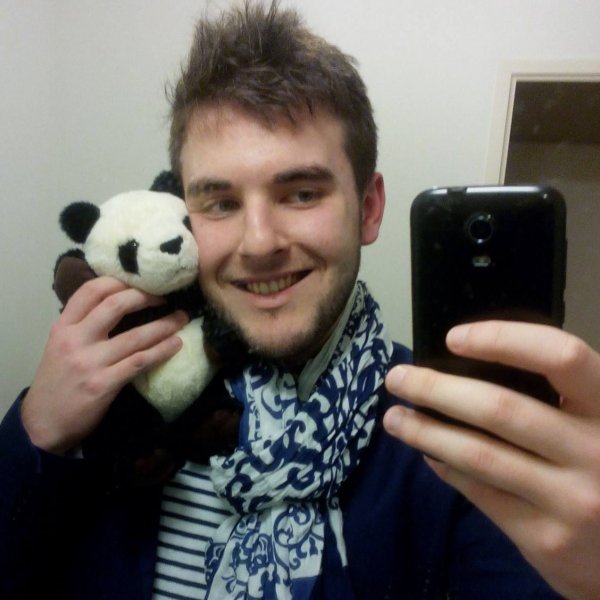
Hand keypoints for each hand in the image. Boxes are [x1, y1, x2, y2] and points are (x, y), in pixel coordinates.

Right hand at [22, 277, 187, 454]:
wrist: (43, 425)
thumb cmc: (56, 383)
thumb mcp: (59, 347)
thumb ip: (83, 326)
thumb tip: (120, 305)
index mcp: (63, 327)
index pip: (90, 291)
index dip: (119, 282)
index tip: (141, 282)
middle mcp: (75, 340)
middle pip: (115, 305)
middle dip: (146, 297)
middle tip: (167, 298)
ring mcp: (90, 362)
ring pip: (135, 336)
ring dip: (164, 325)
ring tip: (182, 319)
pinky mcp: (103, 384)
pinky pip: (140, 362)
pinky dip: (161, 351)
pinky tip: (176, 345)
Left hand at [383, 321, 599, 598]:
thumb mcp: (595, 425)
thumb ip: (554, 400)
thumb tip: (463, 374)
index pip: (560, 357)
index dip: (503, 339)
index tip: (453, 338)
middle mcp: (596, 452)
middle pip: (500, 409)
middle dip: (436, 389)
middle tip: (396, 378)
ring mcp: (571, 500)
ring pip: (479, 454)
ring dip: (425, 432)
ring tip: (394, 418)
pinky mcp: (547, 540)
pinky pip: (480, 492)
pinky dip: (446, 467)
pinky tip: (428, 453)